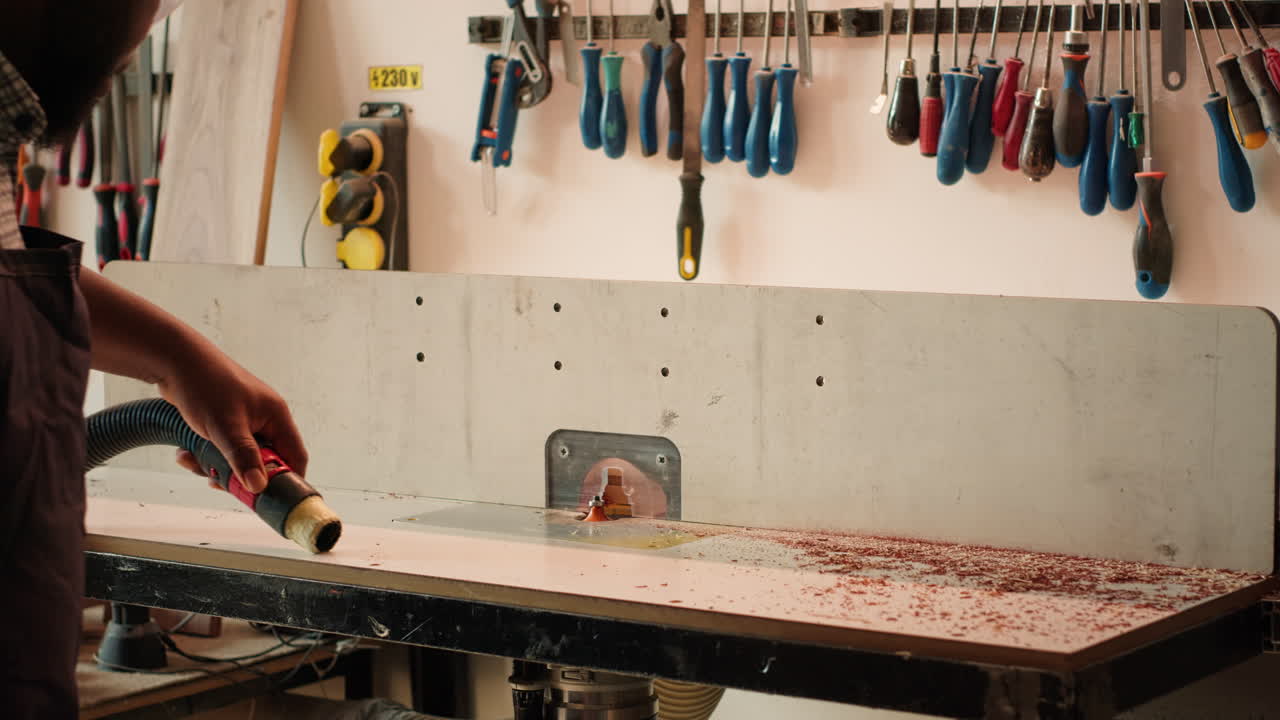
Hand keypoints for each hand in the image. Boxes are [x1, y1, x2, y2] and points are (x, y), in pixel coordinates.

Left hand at [158, 349, 307, 493]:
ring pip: (239, 457)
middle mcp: (264, 418)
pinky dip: (205, 455)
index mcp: (276, 416)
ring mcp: (244, 420)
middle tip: (220, 483)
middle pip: (264, 461)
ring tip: (195, 462)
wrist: (174, 360)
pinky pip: (222, 448)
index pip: (294, 456)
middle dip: (240, 474)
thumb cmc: (205, 385)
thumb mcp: (226, 427)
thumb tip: (259, 487)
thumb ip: (244, 458)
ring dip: (216, 466)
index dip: (287, 480)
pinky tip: (186, 452)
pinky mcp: (224, 421)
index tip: (269, 498)